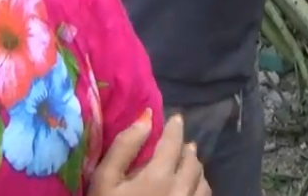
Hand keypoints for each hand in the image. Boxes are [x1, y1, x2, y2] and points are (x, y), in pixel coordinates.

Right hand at [89, 114, 210, 195]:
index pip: (174, 142)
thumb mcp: (105, 180)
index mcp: (159, 175)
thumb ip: (125, 146)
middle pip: (192, 161)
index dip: (175, 128)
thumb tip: (146, 118)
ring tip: (188, 163)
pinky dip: (200, 188)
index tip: (175, 119)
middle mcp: (181, 190)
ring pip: (202, 181)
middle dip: (186, 148)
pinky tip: (191, 189)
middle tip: (180, 143)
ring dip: (196, 168)